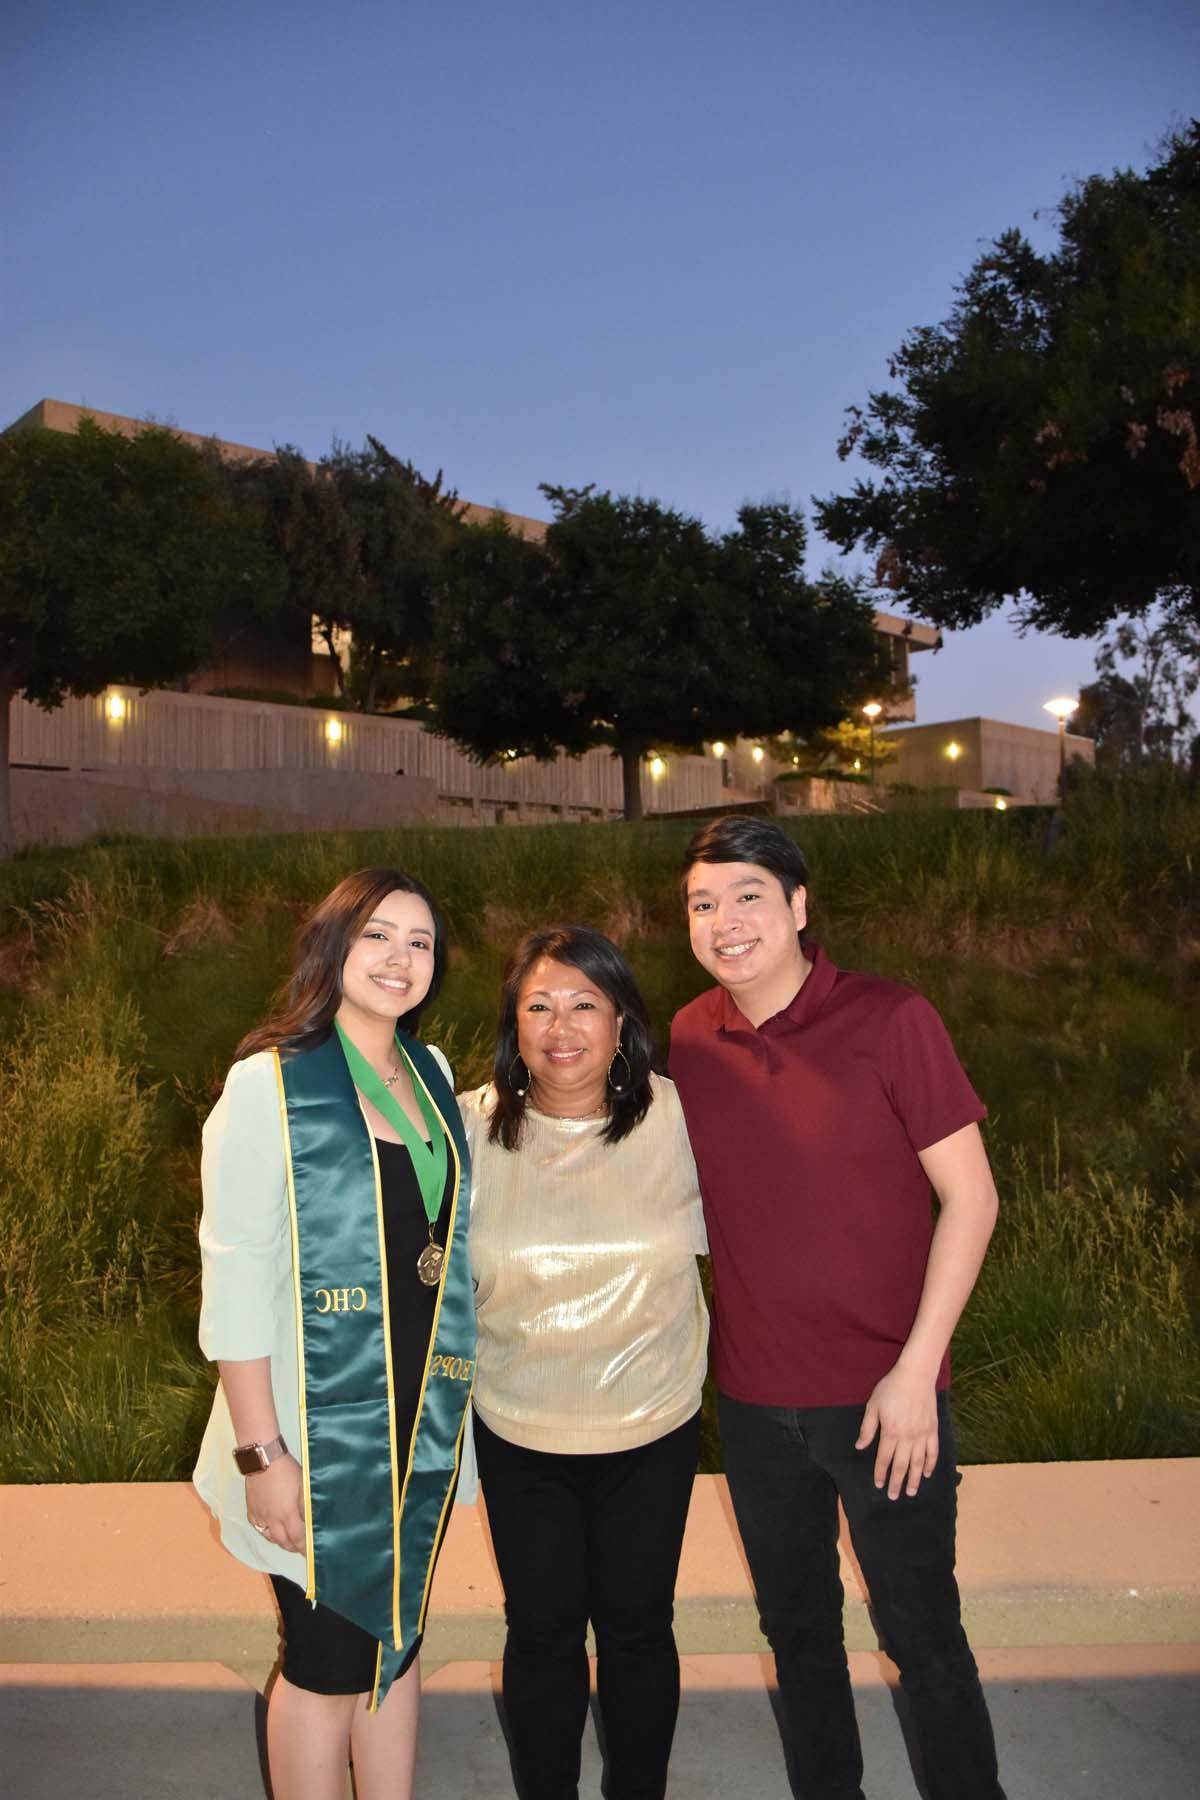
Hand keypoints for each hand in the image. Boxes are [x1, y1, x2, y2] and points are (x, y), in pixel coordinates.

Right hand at [245, 1454, 305, 1551]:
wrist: (264, 1460)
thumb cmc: (287, 1470)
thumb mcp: (303, 1486)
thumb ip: (306, 1506)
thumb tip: (312, 1519)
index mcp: (289, 1514)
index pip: (299, 1539)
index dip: (305, 1548)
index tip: (310, 1553)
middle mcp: (274, 1519)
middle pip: (284, 1542)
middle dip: (293, 1547)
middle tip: (300, 1548)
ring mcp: (262, 1516)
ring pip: (271, 1538)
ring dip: (281, 1542)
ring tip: (288, 1542)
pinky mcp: (252, 1511)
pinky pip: (259, 1528)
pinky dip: (267, 1532)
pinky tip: (272, 1530)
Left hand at [855, 1365, 938, 1500]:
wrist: (915, 1375)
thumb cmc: (891, 1388)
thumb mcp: (873, 1406)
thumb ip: (867, 1428)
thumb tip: (860, 1446)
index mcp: (890, 1433)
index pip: (884, 1459)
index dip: (880, 1473)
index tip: (878, 1485)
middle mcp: (907, 1438)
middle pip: (901, 1466)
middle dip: (896, 1482)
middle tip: (893, 1496)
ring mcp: (922, 1435)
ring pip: (918, 1463)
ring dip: (914, 1479)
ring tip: (911, 1492)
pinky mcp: (933, 1430)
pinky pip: (933, 1452)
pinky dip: (930, 1464)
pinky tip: (926, 1473)